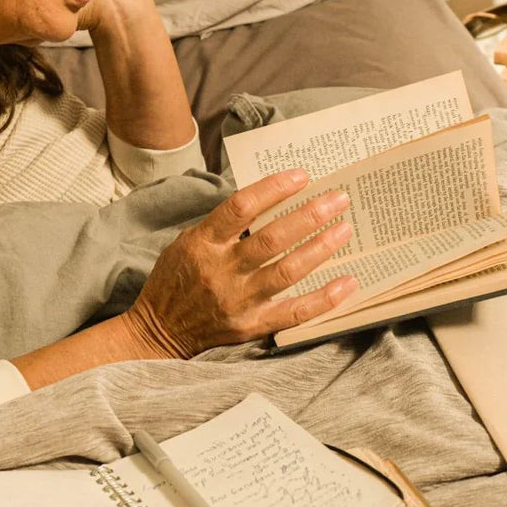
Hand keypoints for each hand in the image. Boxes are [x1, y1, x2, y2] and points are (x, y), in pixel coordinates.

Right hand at [121, 170, 358, 357]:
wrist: (159, 330)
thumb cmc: (175, 280)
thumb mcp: (187, 242)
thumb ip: (222, 225)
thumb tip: (268, 200)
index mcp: (202, 243)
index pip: (241, 207)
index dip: (274, 188)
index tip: (302, 176)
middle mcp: (221, 271)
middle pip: (272, 238)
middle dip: (309, 215)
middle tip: (338, 199)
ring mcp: (238, 301)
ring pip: (287, 271)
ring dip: (320, 248)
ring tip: (345, 229)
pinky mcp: (251, 326)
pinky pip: (294, 312)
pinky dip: (324, 298)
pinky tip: (347, 282)